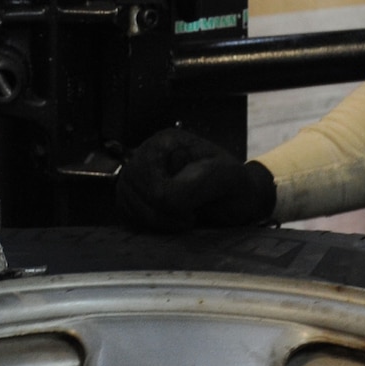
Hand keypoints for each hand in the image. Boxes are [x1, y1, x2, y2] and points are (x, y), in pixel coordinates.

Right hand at [116, 129, 276, 232]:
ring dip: (154, 220)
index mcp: (167, 142)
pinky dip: (146, 223)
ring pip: (126, 202)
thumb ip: (194, 185)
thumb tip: (162, 197)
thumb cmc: (235, 187)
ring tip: (181, 219)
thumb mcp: (224, 179)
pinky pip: (126, 211)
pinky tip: (168, 221)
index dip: (167, 202)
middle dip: (160, 214)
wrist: (239, 198)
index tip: (193, 211)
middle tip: (188, 219)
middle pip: (133, 189)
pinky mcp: (135, 192)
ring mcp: (139, 172)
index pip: (148, 178)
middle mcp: (147, 152)